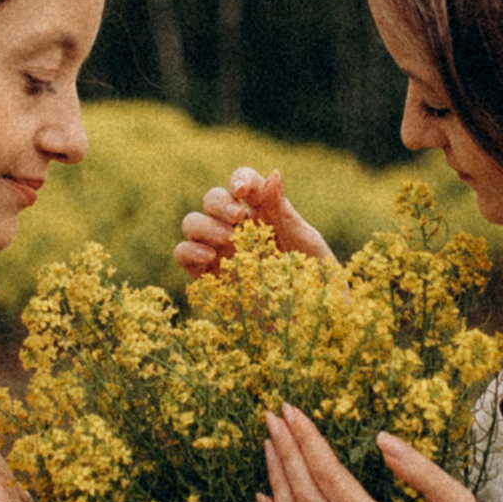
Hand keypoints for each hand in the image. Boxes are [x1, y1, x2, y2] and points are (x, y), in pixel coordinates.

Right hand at [176, 167, 335, 276]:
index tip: (243, 191)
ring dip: (204, 225)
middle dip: (220, 203)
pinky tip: (210, 258)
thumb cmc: (320, 286)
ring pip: (192, 223)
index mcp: (266, 214)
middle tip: (237, 219)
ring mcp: (221, 254)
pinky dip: (189, 250)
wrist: (313, 327)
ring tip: (227, 242)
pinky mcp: (208, 280)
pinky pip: (183, 255)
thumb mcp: (305, 244)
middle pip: (212, 199)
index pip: (244, 183)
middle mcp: (239, 230)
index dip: (239, 179)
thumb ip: (282, 212)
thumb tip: (272, 174)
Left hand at [259, 405, 498, 501]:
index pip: (329, 475)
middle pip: (303, 498)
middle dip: (285, 454)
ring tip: (269, 451)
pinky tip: (267, 501)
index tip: (291, 412)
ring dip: (276, 487)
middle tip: (272, 421)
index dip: (307, 440)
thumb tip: (382, 438)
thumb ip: (420, 469)